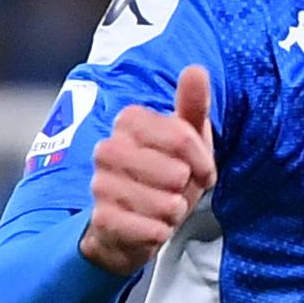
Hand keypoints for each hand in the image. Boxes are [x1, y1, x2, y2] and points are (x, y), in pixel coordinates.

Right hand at [78, 63, 214, 276]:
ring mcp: (100, 184)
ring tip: (160, 208)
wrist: (131, 223)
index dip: (202, 161)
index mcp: (129, 121)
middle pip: (177, 173)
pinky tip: (149, 227)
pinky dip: (161, 233)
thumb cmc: (164, 175)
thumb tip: (196, 69)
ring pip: (168, 205)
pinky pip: (154, 231)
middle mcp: (107, 149)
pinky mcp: (102, 219)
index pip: (183, 137)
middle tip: (175, 191)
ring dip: (174, 213)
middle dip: (187, 190)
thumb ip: (192, 105)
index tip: (200, 170)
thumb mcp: (187, 139)